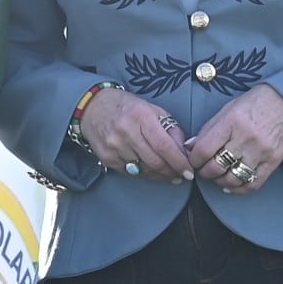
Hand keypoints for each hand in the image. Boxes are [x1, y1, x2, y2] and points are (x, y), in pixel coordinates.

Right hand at [72, 86, 195, 182]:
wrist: (93, 108)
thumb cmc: (127, 107)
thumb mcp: (152, 110)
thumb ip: (170, 128)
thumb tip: (184, 151)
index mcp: (142, 116)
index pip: (164, 146)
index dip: (179, 162)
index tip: (189, 171)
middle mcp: (126, 131)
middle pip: (155, 161)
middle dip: (172, 171)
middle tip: (181, 175)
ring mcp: (114, 146)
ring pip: (144, 170)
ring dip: (160, 175)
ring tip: (169, 175)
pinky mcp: (107, 157)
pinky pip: (131, 172)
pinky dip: (144, 174)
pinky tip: (151, 172)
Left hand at [184, 83, 282, 192]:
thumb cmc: (257, 102)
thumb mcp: (229, 108)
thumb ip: (210, 129)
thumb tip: (190, 147)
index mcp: (232, 122)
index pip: (204, 149)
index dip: (193, 159)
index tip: (192, 160)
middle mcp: (246, 138)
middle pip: (216, 167)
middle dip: (204, 172)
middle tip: (202, 170)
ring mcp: (261, 152)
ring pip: (232, 178)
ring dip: (219, 182)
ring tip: (217, 176)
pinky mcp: (273, 162)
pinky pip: (252, 184)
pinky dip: (238, 189)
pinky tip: (231, 185)